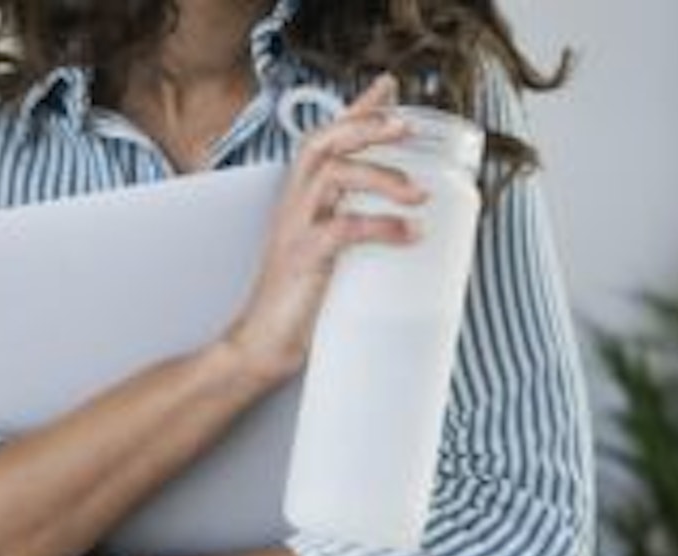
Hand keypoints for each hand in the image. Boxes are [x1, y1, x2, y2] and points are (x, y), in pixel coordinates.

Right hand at [221, 72, 429, 383]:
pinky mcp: (303, 259)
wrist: (257, 346)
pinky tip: (411, 233)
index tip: (388, 88)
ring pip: (333, 175)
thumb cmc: (294, 305)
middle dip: (367, 125)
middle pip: (324, 141)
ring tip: (419, 194)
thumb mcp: (326, 257)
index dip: (356, 110)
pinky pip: (343, 229)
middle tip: (408, 127)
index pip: (326, 139)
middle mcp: (294, 205)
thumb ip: (353, 233)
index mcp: (300, 200)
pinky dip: (382, 227)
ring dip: (381, 175)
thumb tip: (410, 229)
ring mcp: (295, 230)